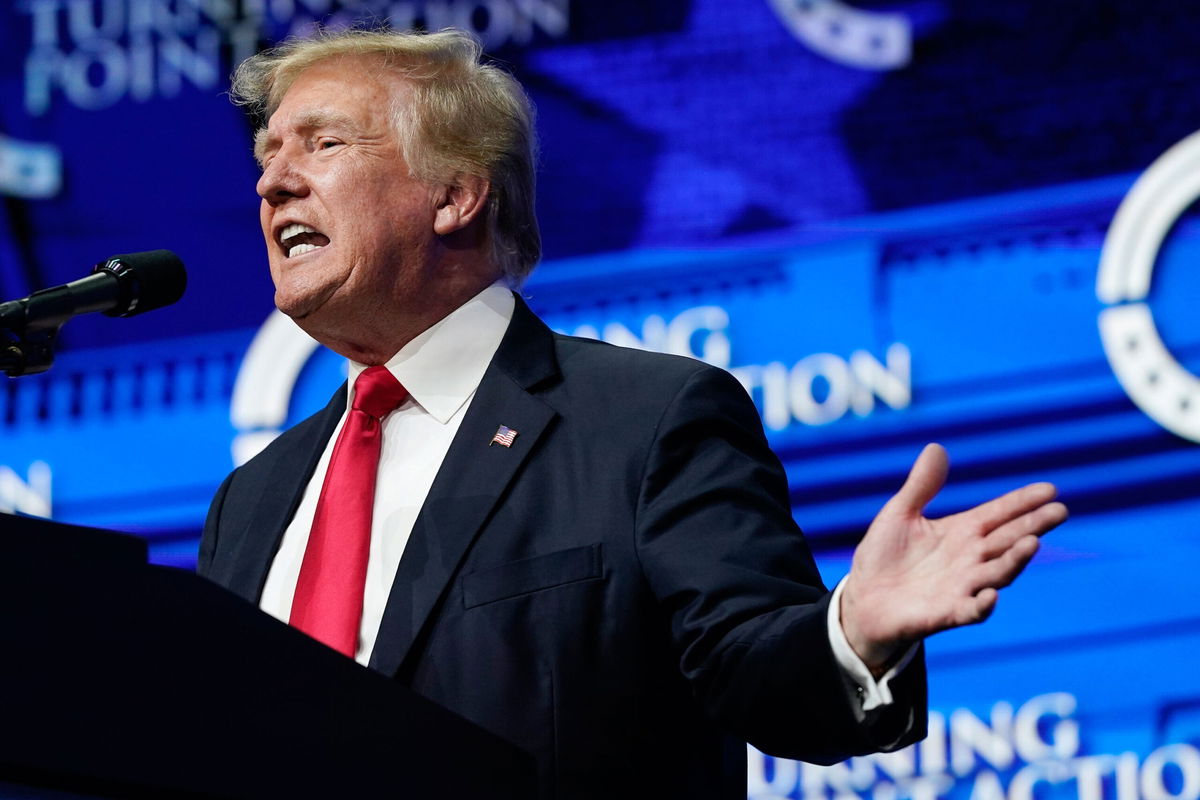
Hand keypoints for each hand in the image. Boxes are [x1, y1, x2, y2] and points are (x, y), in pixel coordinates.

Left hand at [839, 443, 1067, 673]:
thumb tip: (936, 447)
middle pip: (1008, 540)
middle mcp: (970, 559)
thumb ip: (921, 486)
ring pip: (998, 573)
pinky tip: (992, 594)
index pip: (999, 514)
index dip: (1023, 502)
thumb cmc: (884, 555)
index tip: (1050, 489)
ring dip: (1015, 560)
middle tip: (1059, 511)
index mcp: (962, 532)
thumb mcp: (900, 513)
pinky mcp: (945, 613)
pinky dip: (982, 604)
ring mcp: (962, 587)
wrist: (862, 598)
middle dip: (1033, 526)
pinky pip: (970, 610)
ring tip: (1032, 543)